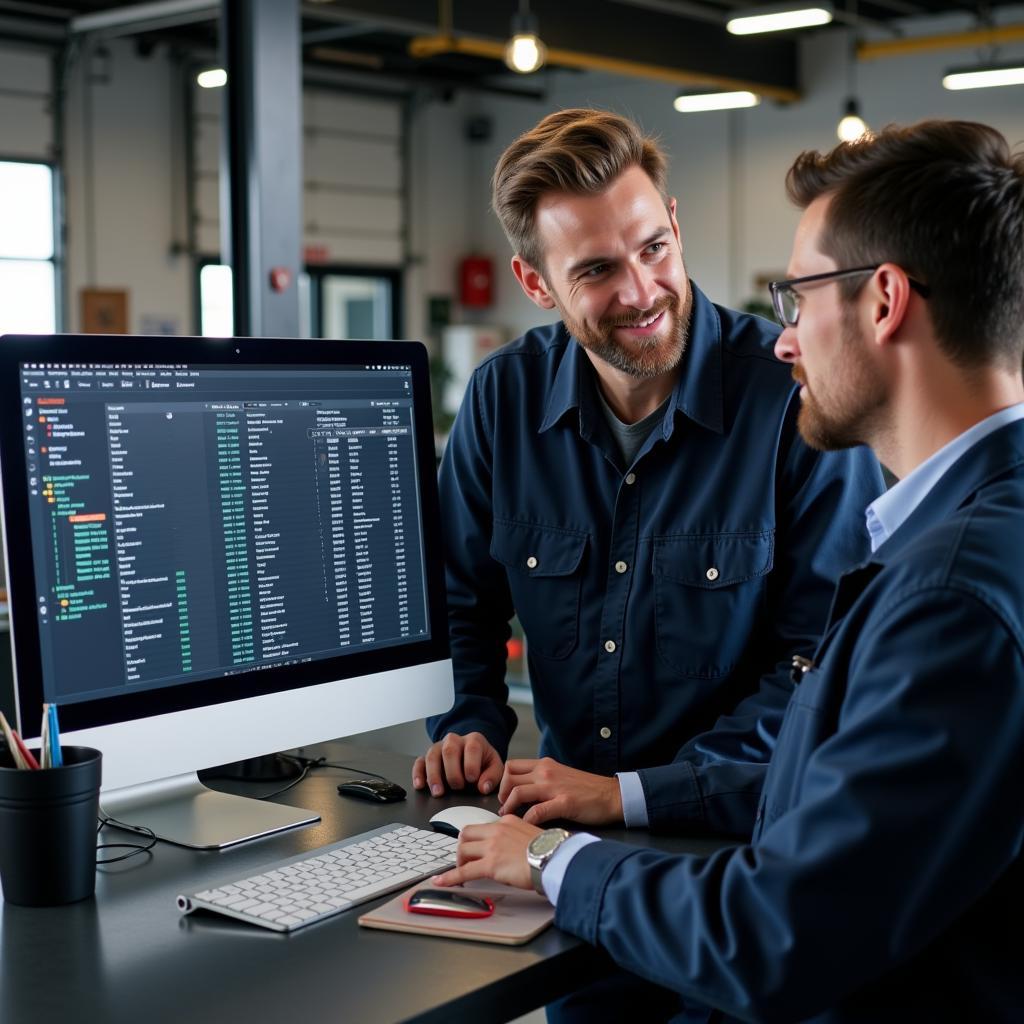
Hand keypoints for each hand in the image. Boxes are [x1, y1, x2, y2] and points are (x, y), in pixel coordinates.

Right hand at [412, 732, 503, 796]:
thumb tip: (483, 787)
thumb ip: (492, 776)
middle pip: (449, 750)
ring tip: (438, 792)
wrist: (473, 756)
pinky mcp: (428, 757)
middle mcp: (454, 741)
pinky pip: (419, 762)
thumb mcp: (494, 767)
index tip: (472, 779)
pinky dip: (418, 773)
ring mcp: (439, 748)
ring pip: (432, 755)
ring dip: (434, 775)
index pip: (472, 748)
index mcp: (474, 741)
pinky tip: (420, 785)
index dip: (471, 764)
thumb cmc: (483, 762)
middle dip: (452, 771)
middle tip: (457, 787)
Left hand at [431, 817, 541, 890]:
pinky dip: (449, 877)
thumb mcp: (532, 834)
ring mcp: (492, 846)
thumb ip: (519, 836)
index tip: (475, 847)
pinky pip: (463, 871)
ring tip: (462, 872)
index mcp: (507, 821)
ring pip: (462, 849)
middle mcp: (496, 830)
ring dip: (459, 862)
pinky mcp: (490, 864)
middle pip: (466, 833)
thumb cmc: (551, 850)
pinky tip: (441, 882)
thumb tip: (514, 848)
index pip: (483, 827)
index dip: (476, 839)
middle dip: (463, 847)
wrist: (555, 859)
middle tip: (466, 859)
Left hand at [498, 758, 623, 825]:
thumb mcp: (560, 776)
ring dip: (509, 807)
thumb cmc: (587, 790)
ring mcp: (554, 787)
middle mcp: (546, 771)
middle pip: (509, 777)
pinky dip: (527, 820)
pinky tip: (526, 827)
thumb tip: (522, 793)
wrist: (612, 795)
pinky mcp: (564, 803)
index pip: (512, 766)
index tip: (504, 795)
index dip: (503, 781)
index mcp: (545, 764)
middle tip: (505, 808)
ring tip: (509, 818)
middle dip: (502, 795)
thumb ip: (542, 780)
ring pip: (518, 792)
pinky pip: (537, 811)